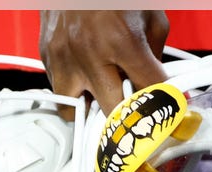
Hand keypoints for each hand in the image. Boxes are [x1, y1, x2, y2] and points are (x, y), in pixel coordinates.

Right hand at [39, 10, 168, 114]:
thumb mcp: (150, 16)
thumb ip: (156, 55)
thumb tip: (159, 85)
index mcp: (123, 41)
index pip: (150, 92)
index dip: (161, 103)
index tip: (163, 110)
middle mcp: (91, 53)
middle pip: (113, 113)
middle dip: (126, 115)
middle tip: (133, 110)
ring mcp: (65, 58)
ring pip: (77, 111)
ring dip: (92, 109)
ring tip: (103, 96)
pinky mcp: (48, 57)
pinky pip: (60, 91)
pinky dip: (75, 90)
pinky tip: (86, 76)